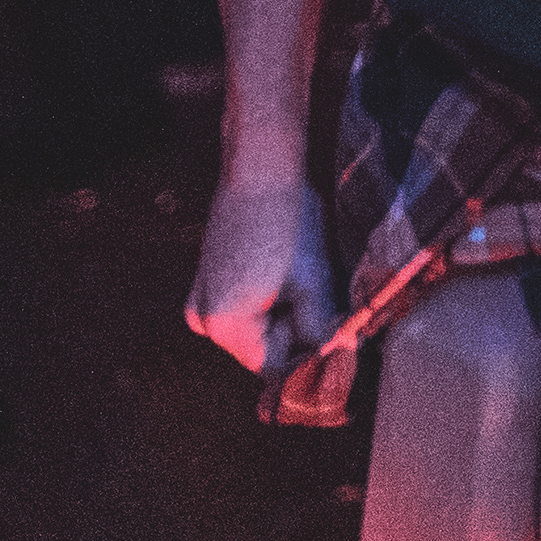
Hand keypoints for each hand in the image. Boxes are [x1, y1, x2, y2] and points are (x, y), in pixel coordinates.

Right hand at [186, 177, 334, 376]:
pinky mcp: (209, 281)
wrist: (261, 170)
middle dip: (299, 337)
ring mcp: (202, 299)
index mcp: (225, 326)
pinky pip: (246, 309)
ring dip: (287, 318)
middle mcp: (205, 320)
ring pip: (257, 330)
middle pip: (264, 351)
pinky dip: (271, 302)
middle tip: (330, 310)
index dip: (310, 362)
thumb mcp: (313, 284)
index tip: (339, 350)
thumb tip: (337, 358)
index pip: (274, 370)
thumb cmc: (288, 223)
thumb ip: (321, 330)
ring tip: (309, 285)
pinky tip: (288, 275)